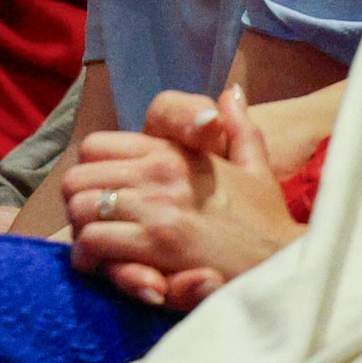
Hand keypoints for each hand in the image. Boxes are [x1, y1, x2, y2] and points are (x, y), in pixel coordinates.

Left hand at [60, 86, 299, 307]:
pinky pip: (95, 244)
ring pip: (81, 211)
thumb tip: (232, 94)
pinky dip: (93, 260)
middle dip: (78, 207)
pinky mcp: (157, 245)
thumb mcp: (256, 165)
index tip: (102, 195)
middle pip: (77, 180)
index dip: (90, 174)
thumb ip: (240, 128)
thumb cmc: (265, 218)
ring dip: (82, 236)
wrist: (284, 258)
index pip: (95, 147)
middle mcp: (160, 173)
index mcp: (174, 152)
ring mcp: (157, 208)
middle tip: (93, 228)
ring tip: (97, 252)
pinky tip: (108, 269)